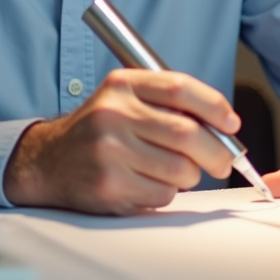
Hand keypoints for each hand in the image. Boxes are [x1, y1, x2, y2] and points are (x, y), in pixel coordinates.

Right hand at [3, 69, 239, 214]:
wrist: (49, 160)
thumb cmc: (99, 129)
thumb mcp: (125, 98)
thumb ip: (168, 103)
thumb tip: (223, 125)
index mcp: (122, 85)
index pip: (179, 88)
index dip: (214, 106)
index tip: (231, 122)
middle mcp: (113, 114)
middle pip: (187, 133)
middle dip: (217, 151)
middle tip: (223, 160)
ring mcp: (110, 151)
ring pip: (180, 169)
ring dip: (189, 175)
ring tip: (173, 171)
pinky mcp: (109, 185)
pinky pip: (163, 193)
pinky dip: (167, 192)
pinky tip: (147, 182)